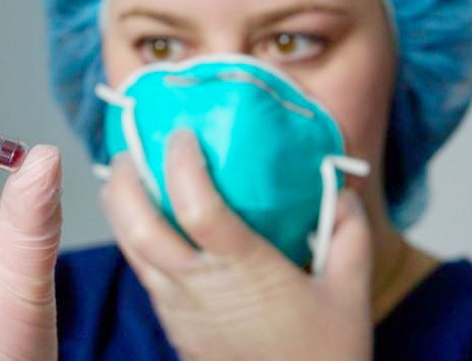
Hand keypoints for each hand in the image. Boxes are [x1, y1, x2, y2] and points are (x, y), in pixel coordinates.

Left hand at [102, 130, 371, 360]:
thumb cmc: (324, 352)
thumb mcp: (351, 288)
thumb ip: (349, 230)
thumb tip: (341, 187)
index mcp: (244, 270)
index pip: (197, 207)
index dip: (181, 163)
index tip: (182, 134)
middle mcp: (199, 286)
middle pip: (138, 226)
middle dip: (125, 179)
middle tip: (132, 148)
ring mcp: (178, 307)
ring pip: (129, 248)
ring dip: (120, 206)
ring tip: (129, 174)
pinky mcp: (171, 322)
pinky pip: (140, 270)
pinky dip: (133, 236)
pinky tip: (149, 219)